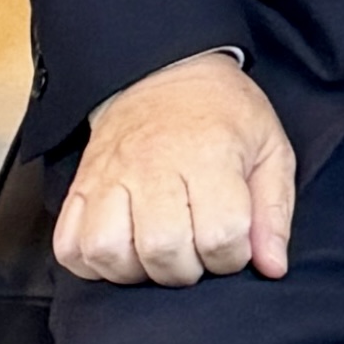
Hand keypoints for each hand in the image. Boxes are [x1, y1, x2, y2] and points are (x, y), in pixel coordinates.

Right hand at [54, 54, 295, 285]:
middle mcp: (154, 164)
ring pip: (108, 251)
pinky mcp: (80, 187)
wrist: (164, 72)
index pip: (220, 235)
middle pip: (163, 250)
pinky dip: (91, 263)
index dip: (232, 257)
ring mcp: (110, 176)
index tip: (233, 243)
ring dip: (135, 271)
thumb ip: (273, 210)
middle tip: (195, 251)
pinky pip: (69, 247)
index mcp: (209, 153)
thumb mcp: (269, 148)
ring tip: (156, 255)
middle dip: (186, 270)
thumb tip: (272, 267)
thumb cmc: (222, 115)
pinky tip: (121, 251)